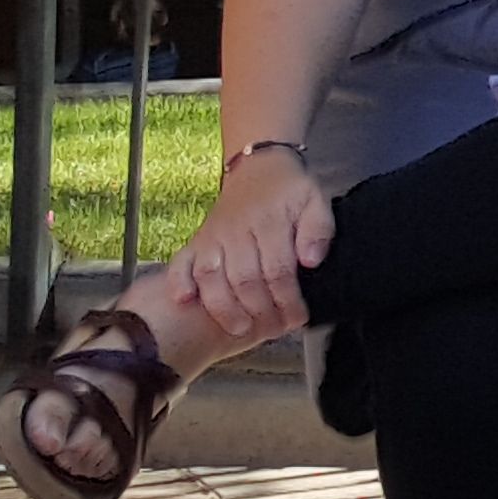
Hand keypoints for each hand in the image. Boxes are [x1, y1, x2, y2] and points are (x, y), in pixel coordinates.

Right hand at [174, 148, 335, 341]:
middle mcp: (237, 231)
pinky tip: (185, 301)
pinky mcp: (196, 240)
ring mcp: (212, 236)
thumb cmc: (290, 191)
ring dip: (223, 308)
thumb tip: (311, 262)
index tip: (297, 318)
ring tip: (239, 329)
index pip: (277, 269)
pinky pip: (180, 262)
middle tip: (273, 330)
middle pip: (243, 279)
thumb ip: (318, 230)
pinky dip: (179, 282)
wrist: (259, 167)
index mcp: (269, 222)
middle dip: (259, 311)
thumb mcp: (316, 202)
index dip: (287, 299)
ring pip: (210, 277)